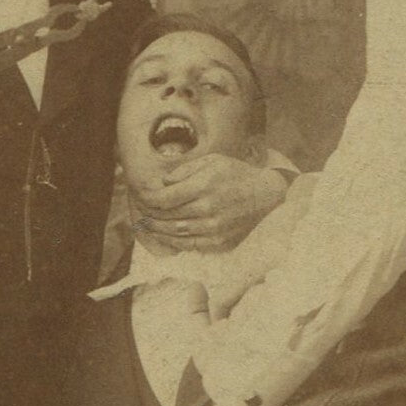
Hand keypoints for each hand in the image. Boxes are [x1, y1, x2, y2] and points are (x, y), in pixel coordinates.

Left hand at [136, 157, 287, 250]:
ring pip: (175, 233)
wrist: (266, 195)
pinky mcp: (219, 241)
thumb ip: (186, 170)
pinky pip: (189, 245)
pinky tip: (163, 236)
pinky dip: (172, 241)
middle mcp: (208, 208)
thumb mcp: (213, 160)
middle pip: (167, 216)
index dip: (147, 200)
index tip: (140, 198)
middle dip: (148, 214)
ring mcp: (214, 227)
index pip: (165, 198)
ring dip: (156, 230)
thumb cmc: (237, 174)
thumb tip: (164, 182)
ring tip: (146, 225)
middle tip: (139, 212)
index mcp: (205, 186)